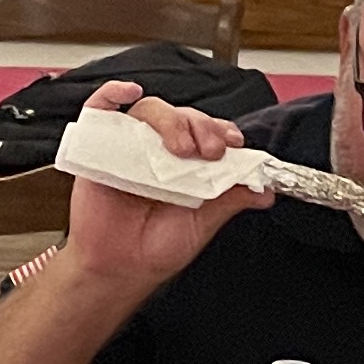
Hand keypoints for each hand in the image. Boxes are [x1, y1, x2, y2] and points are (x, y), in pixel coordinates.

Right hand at [60, 86, 271, 291]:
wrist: (118, 271)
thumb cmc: (156, 249)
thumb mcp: (203, 223)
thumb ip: (231, 200)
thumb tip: (267, 189)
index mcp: (185, 164)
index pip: (206, 130)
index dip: (221, 129)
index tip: (233, 143)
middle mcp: (158, 151)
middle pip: (182, 115)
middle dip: (202, 126)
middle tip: (210, 152)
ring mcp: (127, 147)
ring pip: (150, 110)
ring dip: (171, 120)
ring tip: (181, 149)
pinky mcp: (96, 149)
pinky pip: (99, 110)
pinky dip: (112, 93)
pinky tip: (129, 92)